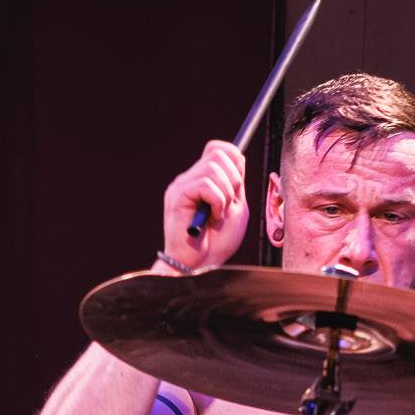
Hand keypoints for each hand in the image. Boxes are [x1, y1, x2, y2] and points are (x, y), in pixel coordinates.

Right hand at [161, 140, 247, 270]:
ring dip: (225, 194)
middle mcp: (188, 179)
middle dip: (233, 179)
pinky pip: (206, 184)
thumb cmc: (217, 242)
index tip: (237, 185)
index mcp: (201, 180)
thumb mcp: (235, 206)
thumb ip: (235, 182)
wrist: (200, 266)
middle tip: (227, 204)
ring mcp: (181, 186)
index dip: (234, 159)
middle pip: (218, 153)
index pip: (218, 149)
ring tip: (218, 215)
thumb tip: (237, 156)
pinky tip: (212, 218)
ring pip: (214, 167)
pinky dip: (217, 201)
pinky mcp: (177, 196)